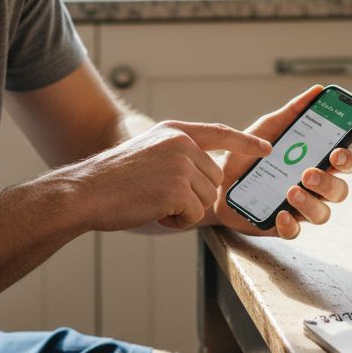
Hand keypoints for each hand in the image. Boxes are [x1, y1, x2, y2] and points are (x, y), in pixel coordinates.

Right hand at [58, 120, 269, 231]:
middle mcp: (181, 143)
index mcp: (174, 131)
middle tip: (160, 197)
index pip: (220, 132)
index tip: (266, 149)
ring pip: (206, 199)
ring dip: (184, 210)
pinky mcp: (178, 188)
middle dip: (194, 195)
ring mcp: (181, 164)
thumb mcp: (149, 151)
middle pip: (214, 178)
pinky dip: (177, 221)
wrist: (86, 191)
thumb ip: (178, 154)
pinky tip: (153, 211)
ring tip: (153, 202)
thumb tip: (210, 172)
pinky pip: (195, 215)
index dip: (245, 142)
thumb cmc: (113, 180)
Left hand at [213, 85, 351, 239]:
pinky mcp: (280, 226)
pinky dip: (290, 224)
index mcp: (315, 162)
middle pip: (339, 191)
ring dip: (310, 203)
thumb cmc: (247, 154)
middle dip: (328, 182)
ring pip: (322, 214)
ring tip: (290, 190)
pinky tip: (279, 213)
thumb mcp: (267, 128)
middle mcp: (313, 188)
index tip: (337, 151)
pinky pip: (294, 232)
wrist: (215, 178)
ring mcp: (298, 209)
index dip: (347, 159)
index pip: (344, 163)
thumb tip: (317, 91)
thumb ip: (293, 112)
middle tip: (308, 173)